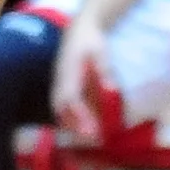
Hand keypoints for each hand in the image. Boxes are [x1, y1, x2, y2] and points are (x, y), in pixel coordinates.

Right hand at [52, 20, 115, 138]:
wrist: (78, 30)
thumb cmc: (91, 42)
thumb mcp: (100, 53)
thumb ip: (104, 71)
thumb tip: (111, 91)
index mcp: (68, 72)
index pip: (70, 98)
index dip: (79, 115)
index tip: (91, 129)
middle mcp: (60, 81)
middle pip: (60, 108)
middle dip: (73, 125)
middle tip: (92, 138)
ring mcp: (58, 84)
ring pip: (59, 109)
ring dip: (71, 124)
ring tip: (90, 138)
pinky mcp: (62, 87)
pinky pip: (62, 107)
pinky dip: (70, 119)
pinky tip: (85, 128)